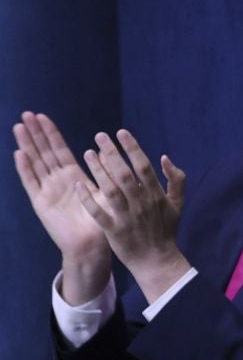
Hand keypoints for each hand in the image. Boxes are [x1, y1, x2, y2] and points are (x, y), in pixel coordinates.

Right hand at [13, 112, 112, 295]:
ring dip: (28, 145)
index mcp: (74, 176)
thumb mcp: (107, 191)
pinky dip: (25, 168)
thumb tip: (105, 151)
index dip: (51, 133)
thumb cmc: (104, 220)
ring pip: (36, 162)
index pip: (59, 149)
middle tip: (26, 114)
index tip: (42, 116)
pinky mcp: (41, 203)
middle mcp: (58, 181)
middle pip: (44, 152)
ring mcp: (48, 191)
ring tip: (19, 127)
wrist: (93, 245)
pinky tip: (19, 153)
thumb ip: (104, 172)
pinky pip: (32, 182)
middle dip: (35, 133)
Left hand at [74, 129, 188, 295]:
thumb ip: (177, 180)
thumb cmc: (165, 229)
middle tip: (99, 136)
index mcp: (156, 195)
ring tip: (88, 153)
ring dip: (98, 170)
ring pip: (110, 190)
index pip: (143, 166)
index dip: (132, 148)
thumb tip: (165, 158)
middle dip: (112, 153)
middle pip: (124, 174)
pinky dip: (88, 199)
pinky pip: (98, 212)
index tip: (120, 133)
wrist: (156, 260)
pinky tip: (78, 185)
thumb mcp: (178, 203)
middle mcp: (141, 203)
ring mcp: (126, 217)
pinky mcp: (113, 230)